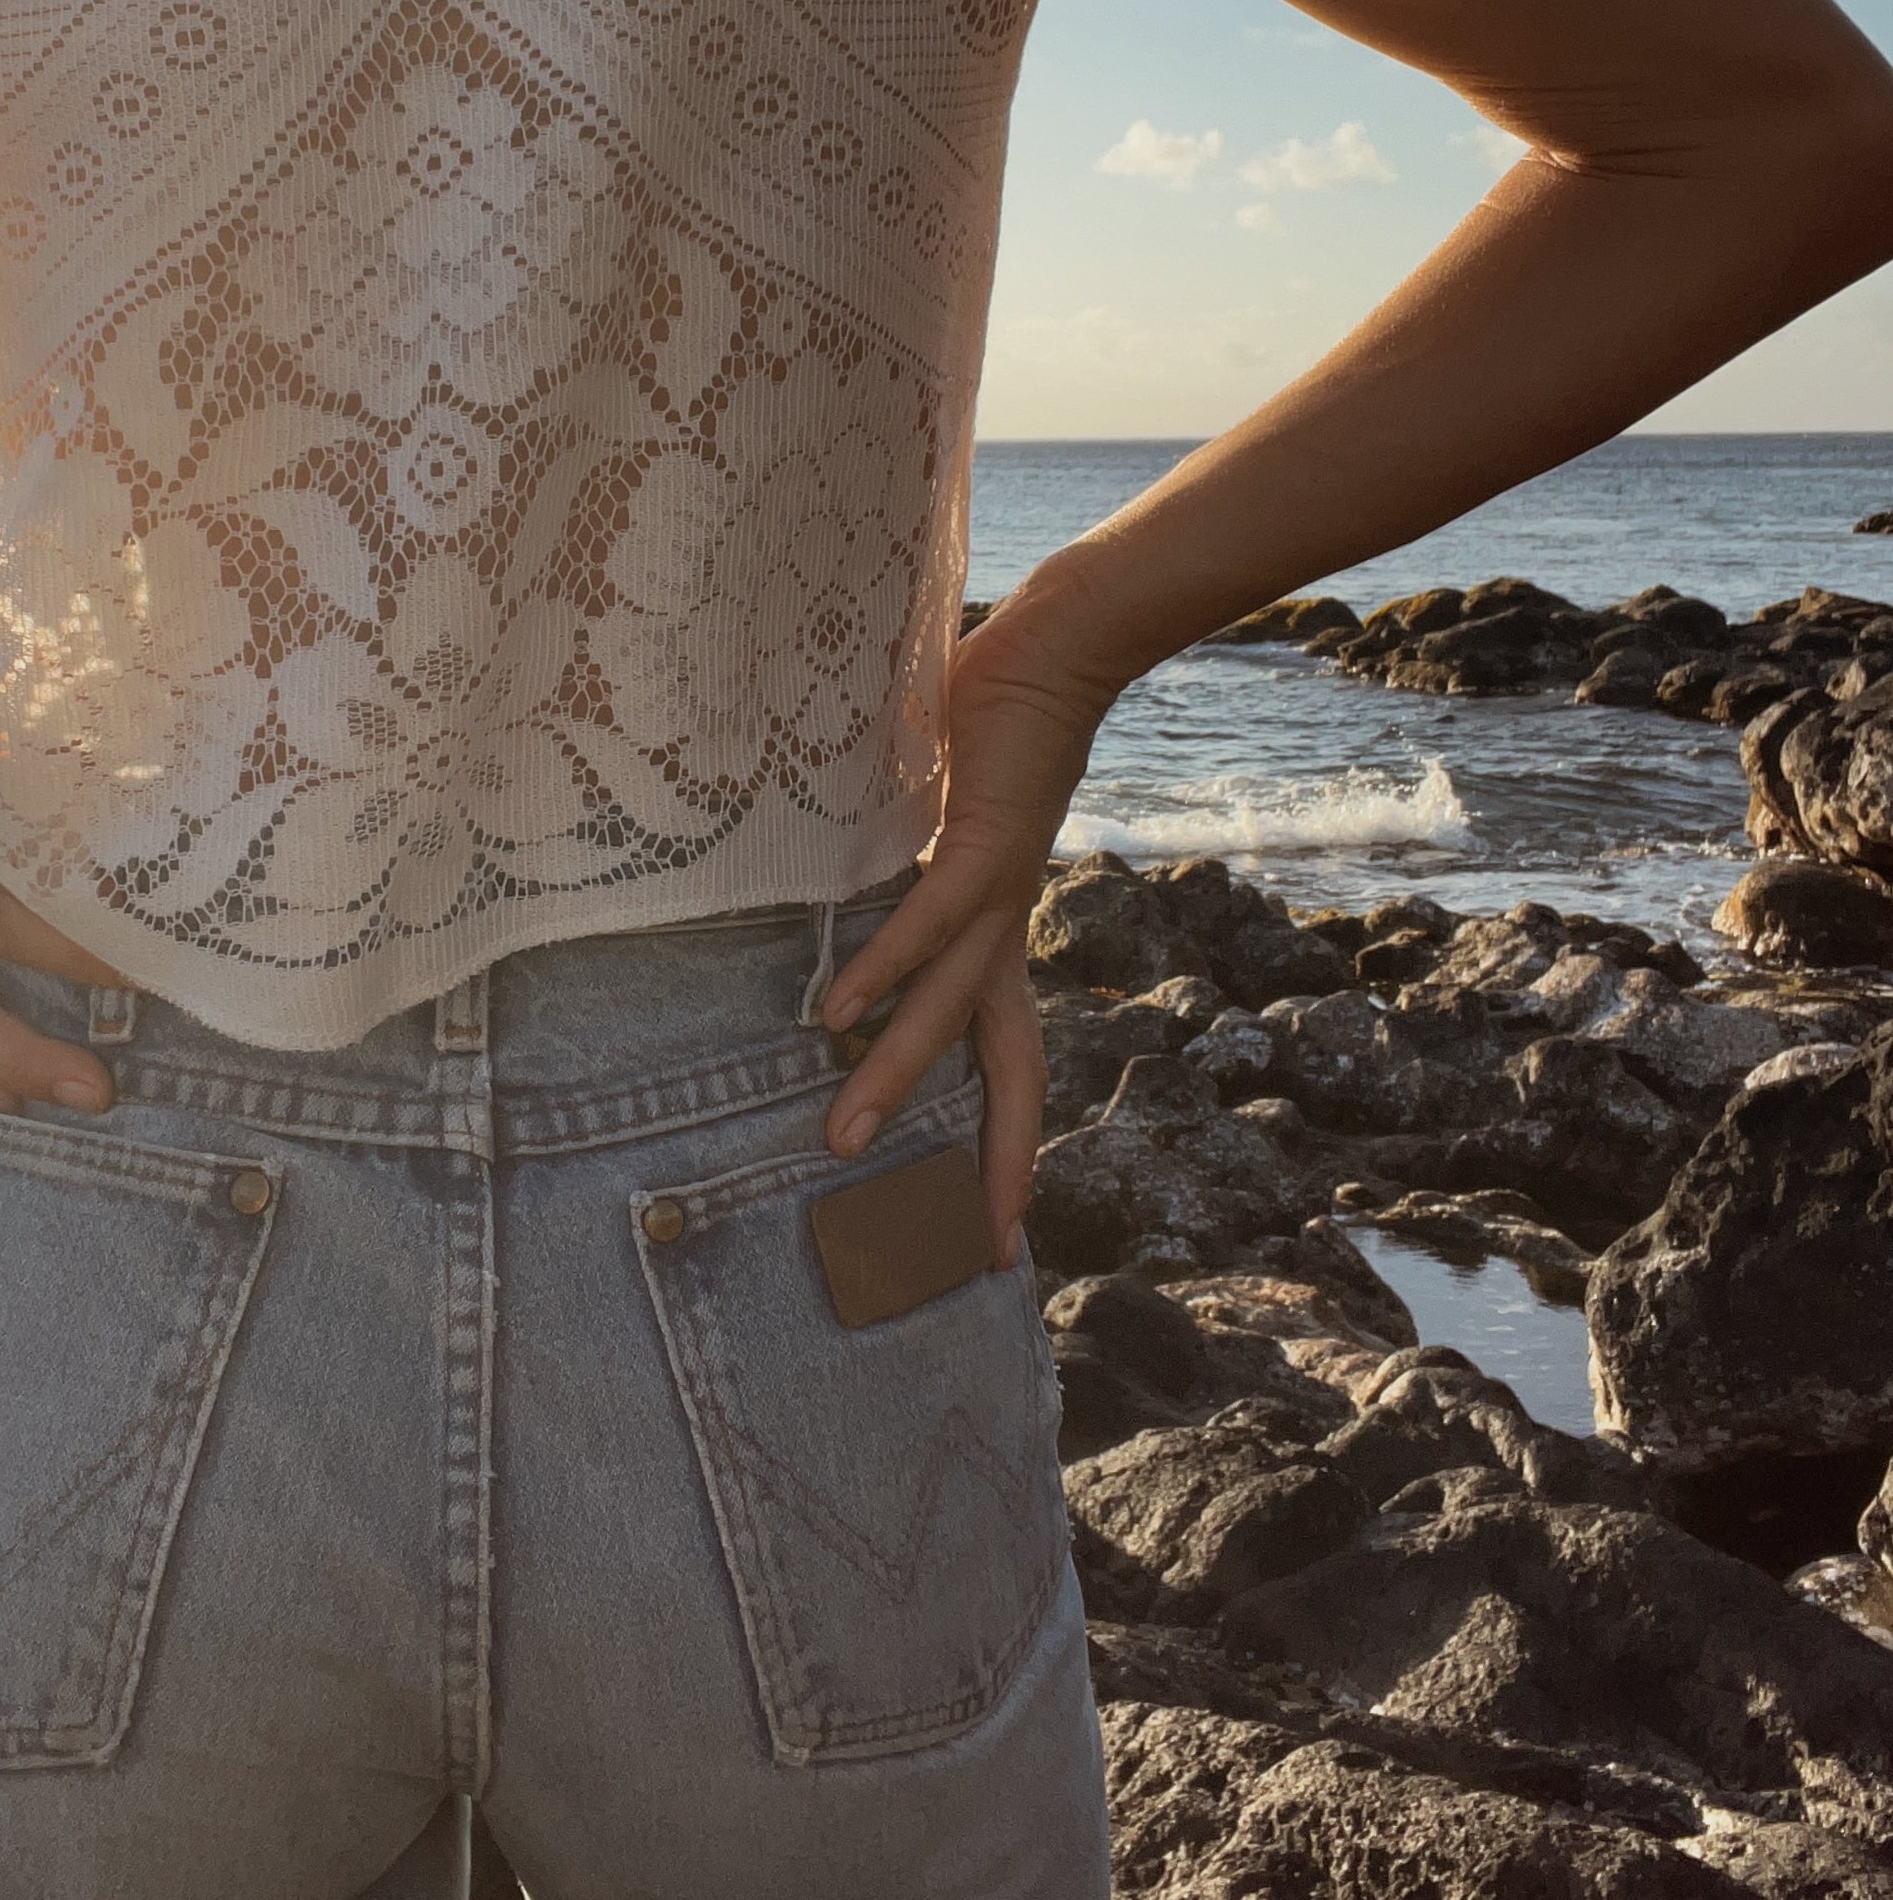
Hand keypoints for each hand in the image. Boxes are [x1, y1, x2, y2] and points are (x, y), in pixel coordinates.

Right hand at [816, 599, 1111, 1265]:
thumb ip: (908, 856)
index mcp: (1002, 931)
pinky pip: (927, 923)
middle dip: (984, 1162)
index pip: (1008, 1056)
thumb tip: (850, 886)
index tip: (997, 1227)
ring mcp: (999, 891)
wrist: (1063, 647)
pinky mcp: (984, 841)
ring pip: (948, 1011)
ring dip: (894, 1079)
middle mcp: (1007, 927)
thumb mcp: (941, 812)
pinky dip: (883, 969)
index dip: (1002, 1141)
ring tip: (842, 1142)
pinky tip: (835, 1012)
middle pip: (1001, 1068)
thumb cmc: (996, 720)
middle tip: (968, 1253)